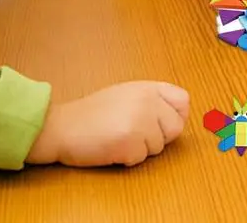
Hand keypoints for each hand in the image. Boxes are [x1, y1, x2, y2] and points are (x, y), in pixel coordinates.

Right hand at [27, 82, 189, 167]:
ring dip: (141, 148)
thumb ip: (152, 100)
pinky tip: (111, 147)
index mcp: (148, 87)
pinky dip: (127, 158)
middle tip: (136, 134)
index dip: (176, 116)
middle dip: (159, 137)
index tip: (163, 124)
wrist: (62, 126)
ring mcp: (140, 121)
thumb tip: (176, 114)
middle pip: (175, 128)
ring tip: (119, 137)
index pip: (183, 101)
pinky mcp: (130, 142)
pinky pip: (141, 158)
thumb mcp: (127, 94)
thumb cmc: (92, 113)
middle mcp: (148, 101)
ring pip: (158, 147)